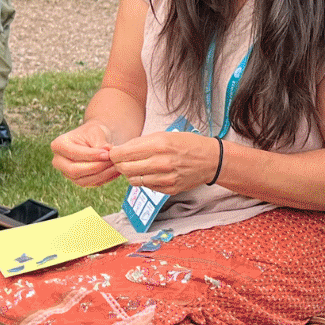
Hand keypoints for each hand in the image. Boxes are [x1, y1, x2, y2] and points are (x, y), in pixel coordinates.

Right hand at [51, 121, 119, 186]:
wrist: (94, 139)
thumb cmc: (93, 132)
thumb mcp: (96, 132)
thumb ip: (100, 143)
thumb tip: (107, 152)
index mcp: (59, 145)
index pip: (74, 154)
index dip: (91, 156)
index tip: (107, 154)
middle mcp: (58, 161)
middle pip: (75, 171)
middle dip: (96, 167)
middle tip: (113, 161)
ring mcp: (67, 173)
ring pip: (84, 180)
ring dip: (103, 175)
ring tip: (117, 166)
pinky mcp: (78, 180)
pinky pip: (92, 183)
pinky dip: (105, 179)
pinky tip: (116, 171)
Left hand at [107, 130, 221, 193]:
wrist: (211, 160)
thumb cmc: (187, 144)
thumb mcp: (164, 135)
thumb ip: (141, 143)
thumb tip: (119, 150)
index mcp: (159, 144)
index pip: (123, 153)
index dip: (114, 154)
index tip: (113, 153)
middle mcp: (161, 162)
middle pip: (125, 168)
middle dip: (119, 164)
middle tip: (121, 161)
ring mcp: (166, 178)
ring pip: (133, 180)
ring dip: (131, 174)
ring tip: (137, 167)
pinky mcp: (169, 189)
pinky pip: (146, 187)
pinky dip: (144, 180)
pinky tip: (151, 173)